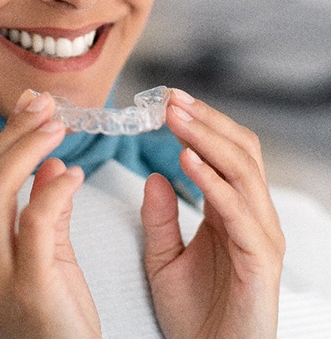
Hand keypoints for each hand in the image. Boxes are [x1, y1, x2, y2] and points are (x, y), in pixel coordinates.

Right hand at [0, 90, 100, 338]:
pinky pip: (35, 220)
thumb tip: (50, 162)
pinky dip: (55, 188)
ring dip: (29, 148)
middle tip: (46, 106)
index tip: (33, 106)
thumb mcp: (45, 253)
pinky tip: (76, 174)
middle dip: (15, 132)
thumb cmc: (55, 311)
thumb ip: (43, 207)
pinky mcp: (28, 284)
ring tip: (59, 127)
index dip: (6, 136)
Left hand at [141, 89, 284, 338]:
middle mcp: (252, 216)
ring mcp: (261, 235)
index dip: (200, 123)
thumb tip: (154, 176)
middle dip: (206, 120)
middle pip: (240, 150)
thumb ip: (159, 218)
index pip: (226, 152)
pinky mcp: (260, 260)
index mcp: (231, 211)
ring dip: (207, 138)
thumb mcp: (163, 259)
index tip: (168, 101)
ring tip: (175, 118)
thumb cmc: (194, 315)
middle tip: (172, 99)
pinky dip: (213, 181)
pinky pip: (238, 210)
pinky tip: (186, 160)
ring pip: (243, 170)